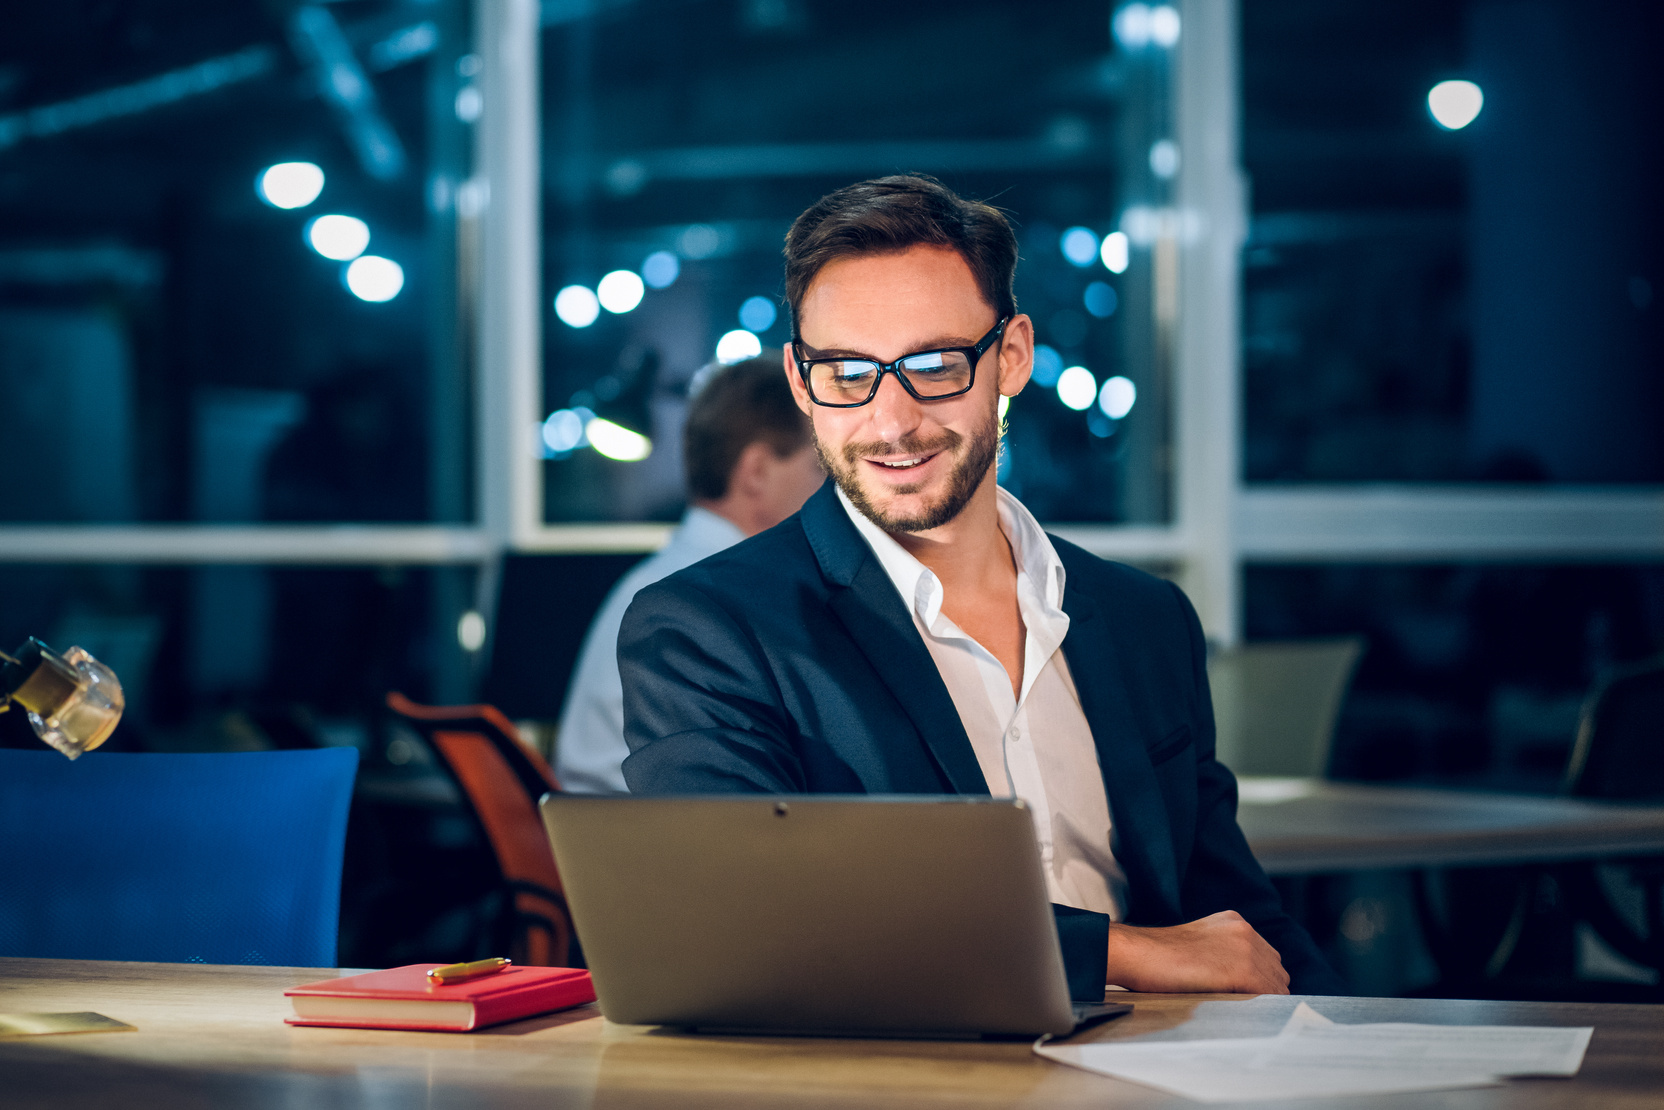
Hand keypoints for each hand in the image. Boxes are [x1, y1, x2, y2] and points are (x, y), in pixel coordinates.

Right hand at [1103, 911, 1290, 993]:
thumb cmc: (1158, 956)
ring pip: (1276, 985)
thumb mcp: (1199, 943)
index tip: (1246, 994)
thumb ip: (1223, 952)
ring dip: (1262, 999)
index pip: (1267, 957)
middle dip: (1265, 989)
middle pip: (1277, 970)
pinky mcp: (1243, 970)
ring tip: (1238, 1009)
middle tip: (1243, 1005)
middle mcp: (1245, 930)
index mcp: (1234, 921)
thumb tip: (1240, 979)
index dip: (1260, 978)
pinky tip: (1238, 1012)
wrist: (1139, 954)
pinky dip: (1258, 1007)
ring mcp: (1247, 948)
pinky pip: (1268, 995)